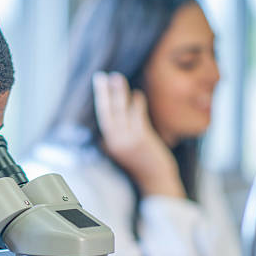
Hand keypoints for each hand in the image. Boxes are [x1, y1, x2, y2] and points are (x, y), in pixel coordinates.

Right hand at [92, 71, 184, 197]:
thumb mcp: (123, 152)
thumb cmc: (142, 164)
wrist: (156, 180)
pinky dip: (137, 104)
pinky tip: (137, 94)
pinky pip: (137, 116)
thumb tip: (110, 126)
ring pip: (120, 111)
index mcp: (109, 145)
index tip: (99, 82)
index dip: (100, 99)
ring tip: (117, 78)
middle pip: (106, 112)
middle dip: (103, 92)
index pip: (102, 117)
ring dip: (119, 93)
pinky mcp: (141, 139)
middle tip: (101, 76)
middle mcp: (115, 142)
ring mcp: (127, 141)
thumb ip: (116, 139)